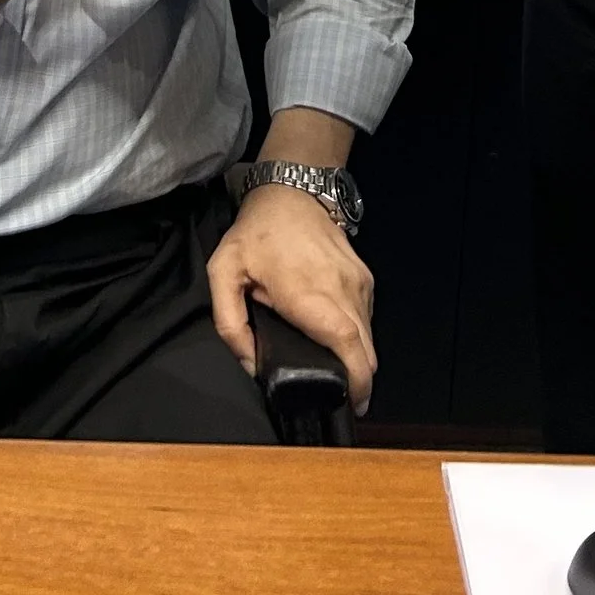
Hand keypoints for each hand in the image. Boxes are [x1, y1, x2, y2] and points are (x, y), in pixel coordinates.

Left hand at [208, 185, 376, 415]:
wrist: (292, 190)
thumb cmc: (257, 233)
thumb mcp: (224, 272)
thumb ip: (230, 324)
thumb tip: (251, 364)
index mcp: (309, 293)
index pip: (347, 342)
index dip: (357, 378)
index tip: (353, 403)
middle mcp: (343, 289)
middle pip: (366, 348)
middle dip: (359, 380)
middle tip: (337, 397)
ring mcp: (359, 282)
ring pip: (369, 335)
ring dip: (358, 358)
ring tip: (335, 371)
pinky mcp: (364, 277)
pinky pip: (367, 317)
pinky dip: (358, 336)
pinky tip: (336, 339)